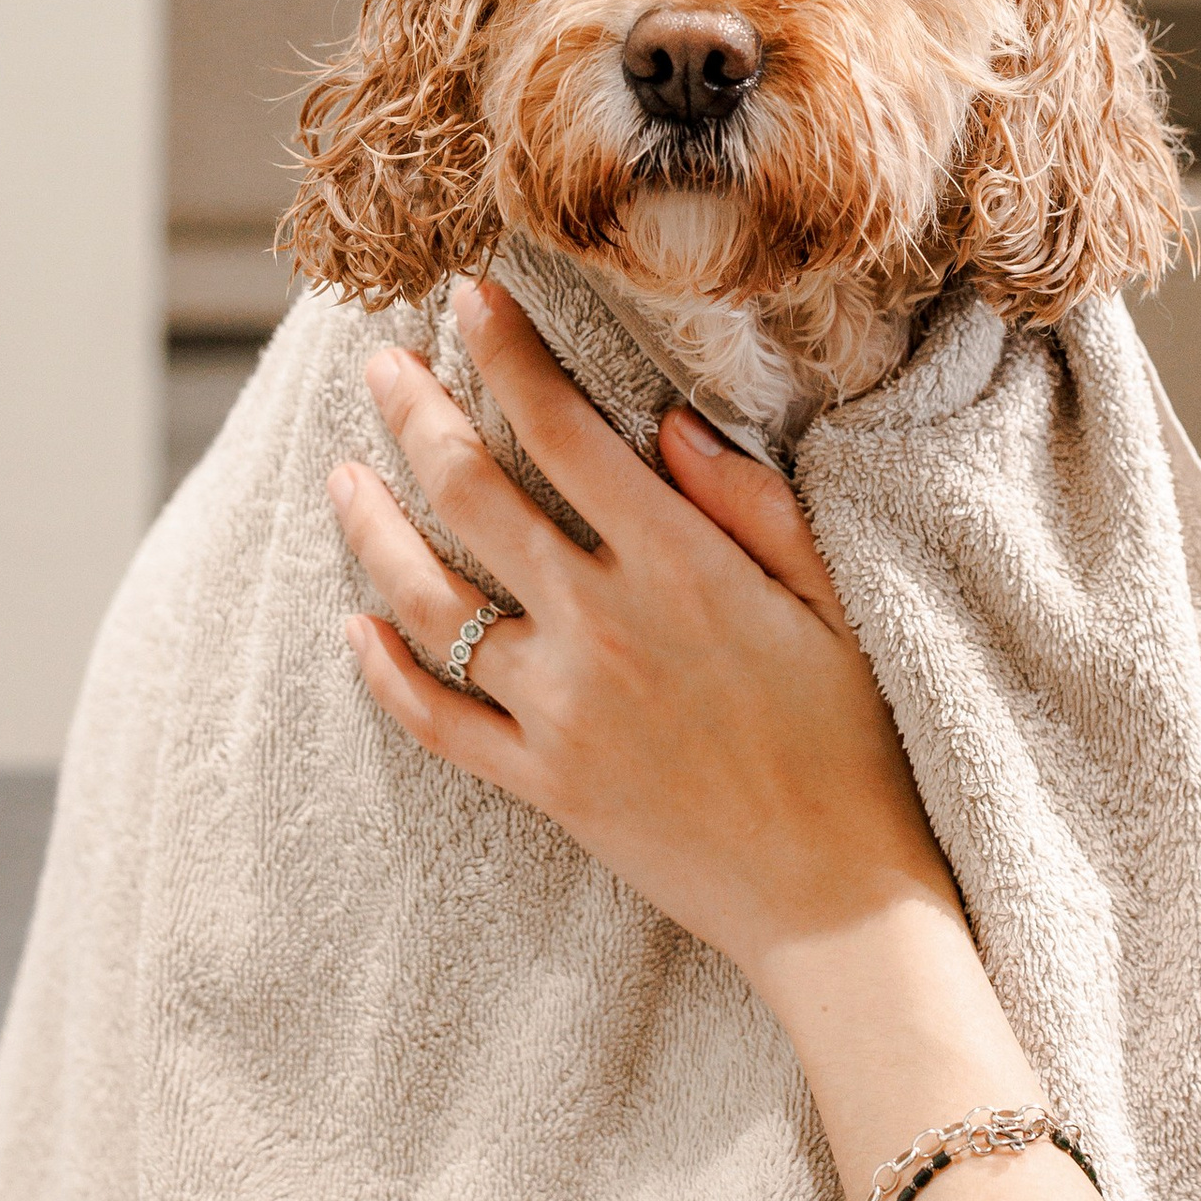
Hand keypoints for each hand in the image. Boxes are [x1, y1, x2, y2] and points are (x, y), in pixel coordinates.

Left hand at [328, 276, 1119, 1200]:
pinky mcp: (542, 785)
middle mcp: (602, 627)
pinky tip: (357, 627)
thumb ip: (749, 503)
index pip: (566, 433)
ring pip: (431, 601)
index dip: (508, 356)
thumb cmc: (856, 743)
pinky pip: (436, 720)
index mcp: (679, 567)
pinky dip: (385, 670)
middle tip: (382, 365)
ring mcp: (561, 711)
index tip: (467, 299)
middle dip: (416, 415)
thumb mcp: (835, 600)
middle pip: (474, 496)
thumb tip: (666, 419)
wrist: (840, 902)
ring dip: (375, 529)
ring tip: (344, 478)